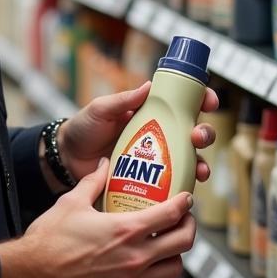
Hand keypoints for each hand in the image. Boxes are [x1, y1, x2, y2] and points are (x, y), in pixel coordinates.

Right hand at [0, 159, 195, 277]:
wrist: (31, 276)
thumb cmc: (49, 239)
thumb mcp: (72, 202)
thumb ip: (94, 181)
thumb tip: (105, 163)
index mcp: (125, 229)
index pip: (170, 214)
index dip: (184, 204)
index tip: (187, 199)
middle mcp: (134, 258)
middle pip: (182, 243)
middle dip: (189, 228)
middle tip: (184, 220)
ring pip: (173, 271)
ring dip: (175, 257)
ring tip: (167, 247)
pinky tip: (147, 273)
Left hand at [57, 81, 219, 184]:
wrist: (68, 159)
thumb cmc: (84, 128)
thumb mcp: (102, 108)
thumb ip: (123, 99)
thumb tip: (148, 85)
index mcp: (151, 113)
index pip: (184, 103)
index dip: (202, 100)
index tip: (208, 101)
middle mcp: (159, 135)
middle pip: (194, 133)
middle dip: (205, 134)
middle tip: (197, 137)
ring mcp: (157, 160)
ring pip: (190, 161)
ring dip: (201, 164)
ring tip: (199, 170)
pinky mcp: (150, 181)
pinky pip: (173, 185)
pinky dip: (184, 188)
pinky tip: (185, 192)